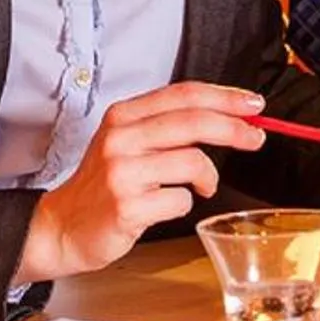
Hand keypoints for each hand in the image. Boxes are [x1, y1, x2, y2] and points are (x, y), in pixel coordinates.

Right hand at [15, 82, 266, 284]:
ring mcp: (122, 173)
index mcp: (123, 116)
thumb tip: (228, 117)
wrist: (63, 226)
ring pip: (192, 162)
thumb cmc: (103, 185)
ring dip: (209, 177)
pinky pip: (180, 201)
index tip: (254, 104)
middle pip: (192, 122)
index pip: (182, 95)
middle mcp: (120, 138)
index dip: (224, 97)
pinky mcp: (127, 206)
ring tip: (203, 185)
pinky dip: (185, 204)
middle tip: (256, 138)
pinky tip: (167, 206)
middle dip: (234, 128)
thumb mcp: (126, 142)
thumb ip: (167, 126)